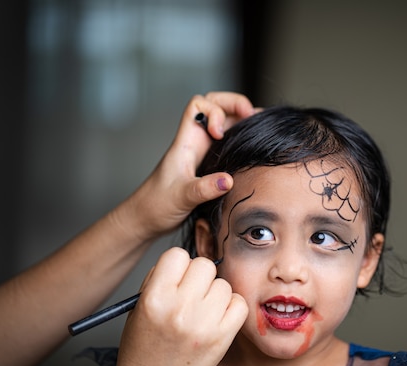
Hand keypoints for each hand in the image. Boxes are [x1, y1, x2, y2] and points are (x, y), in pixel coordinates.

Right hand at [97, 247, 247, 365]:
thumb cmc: (143, 350)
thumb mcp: (139, 309)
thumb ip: (160, 281)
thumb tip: (186, 261)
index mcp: (154, 299)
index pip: (177, 255)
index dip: (179, 265)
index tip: (178, 277)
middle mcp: (179, 309)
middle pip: (205, 265)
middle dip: (199, 277)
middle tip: (192, 294)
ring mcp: (204, 324)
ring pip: (223, 284)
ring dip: (215, 294)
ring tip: (202, 312)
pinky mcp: (223, 337)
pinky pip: (239, 304)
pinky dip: (232, 308)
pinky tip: (217, 319)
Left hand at [113, 92, 255, 241]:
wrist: (147, 219)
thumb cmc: (156, 205)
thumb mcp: (181, 198)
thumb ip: (204, 189)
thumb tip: (228, 180)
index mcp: (186, 142)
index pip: (198, 105)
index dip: (214, 110)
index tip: (221, 133)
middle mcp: (196, 143)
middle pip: (215, 106)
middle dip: (234, 105)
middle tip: (252, 115)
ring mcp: (204, 153)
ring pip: (226, 123)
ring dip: (241, 121)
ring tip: (259, 127)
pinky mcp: (211, 165)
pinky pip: (230, 144)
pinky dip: (243, 140)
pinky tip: (255, 147)